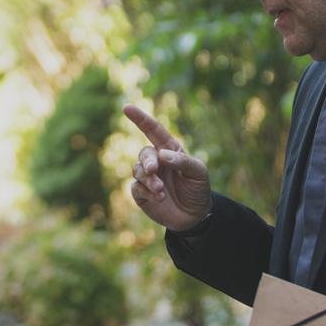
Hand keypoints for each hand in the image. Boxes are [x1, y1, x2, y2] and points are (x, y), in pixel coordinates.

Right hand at [123, 104, 211, 230]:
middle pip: (144, 153)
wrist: (195, 217)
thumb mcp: (199, 173)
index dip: (140, 119)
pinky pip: (136, 187)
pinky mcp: (141, 194)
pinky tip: (159, 198)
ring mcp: (147, 178)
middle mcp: (156, 161)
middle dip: (147, 161)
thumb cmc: (198, 190)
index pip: (153, 130)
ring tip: (162, 191)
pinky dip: (146, 191)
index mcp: (170, 150)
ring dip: (149, 180)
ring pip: (138, 171)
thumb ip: (183, 161)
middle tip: (153, 170)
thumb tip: (162, 154)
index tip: (126, 108)